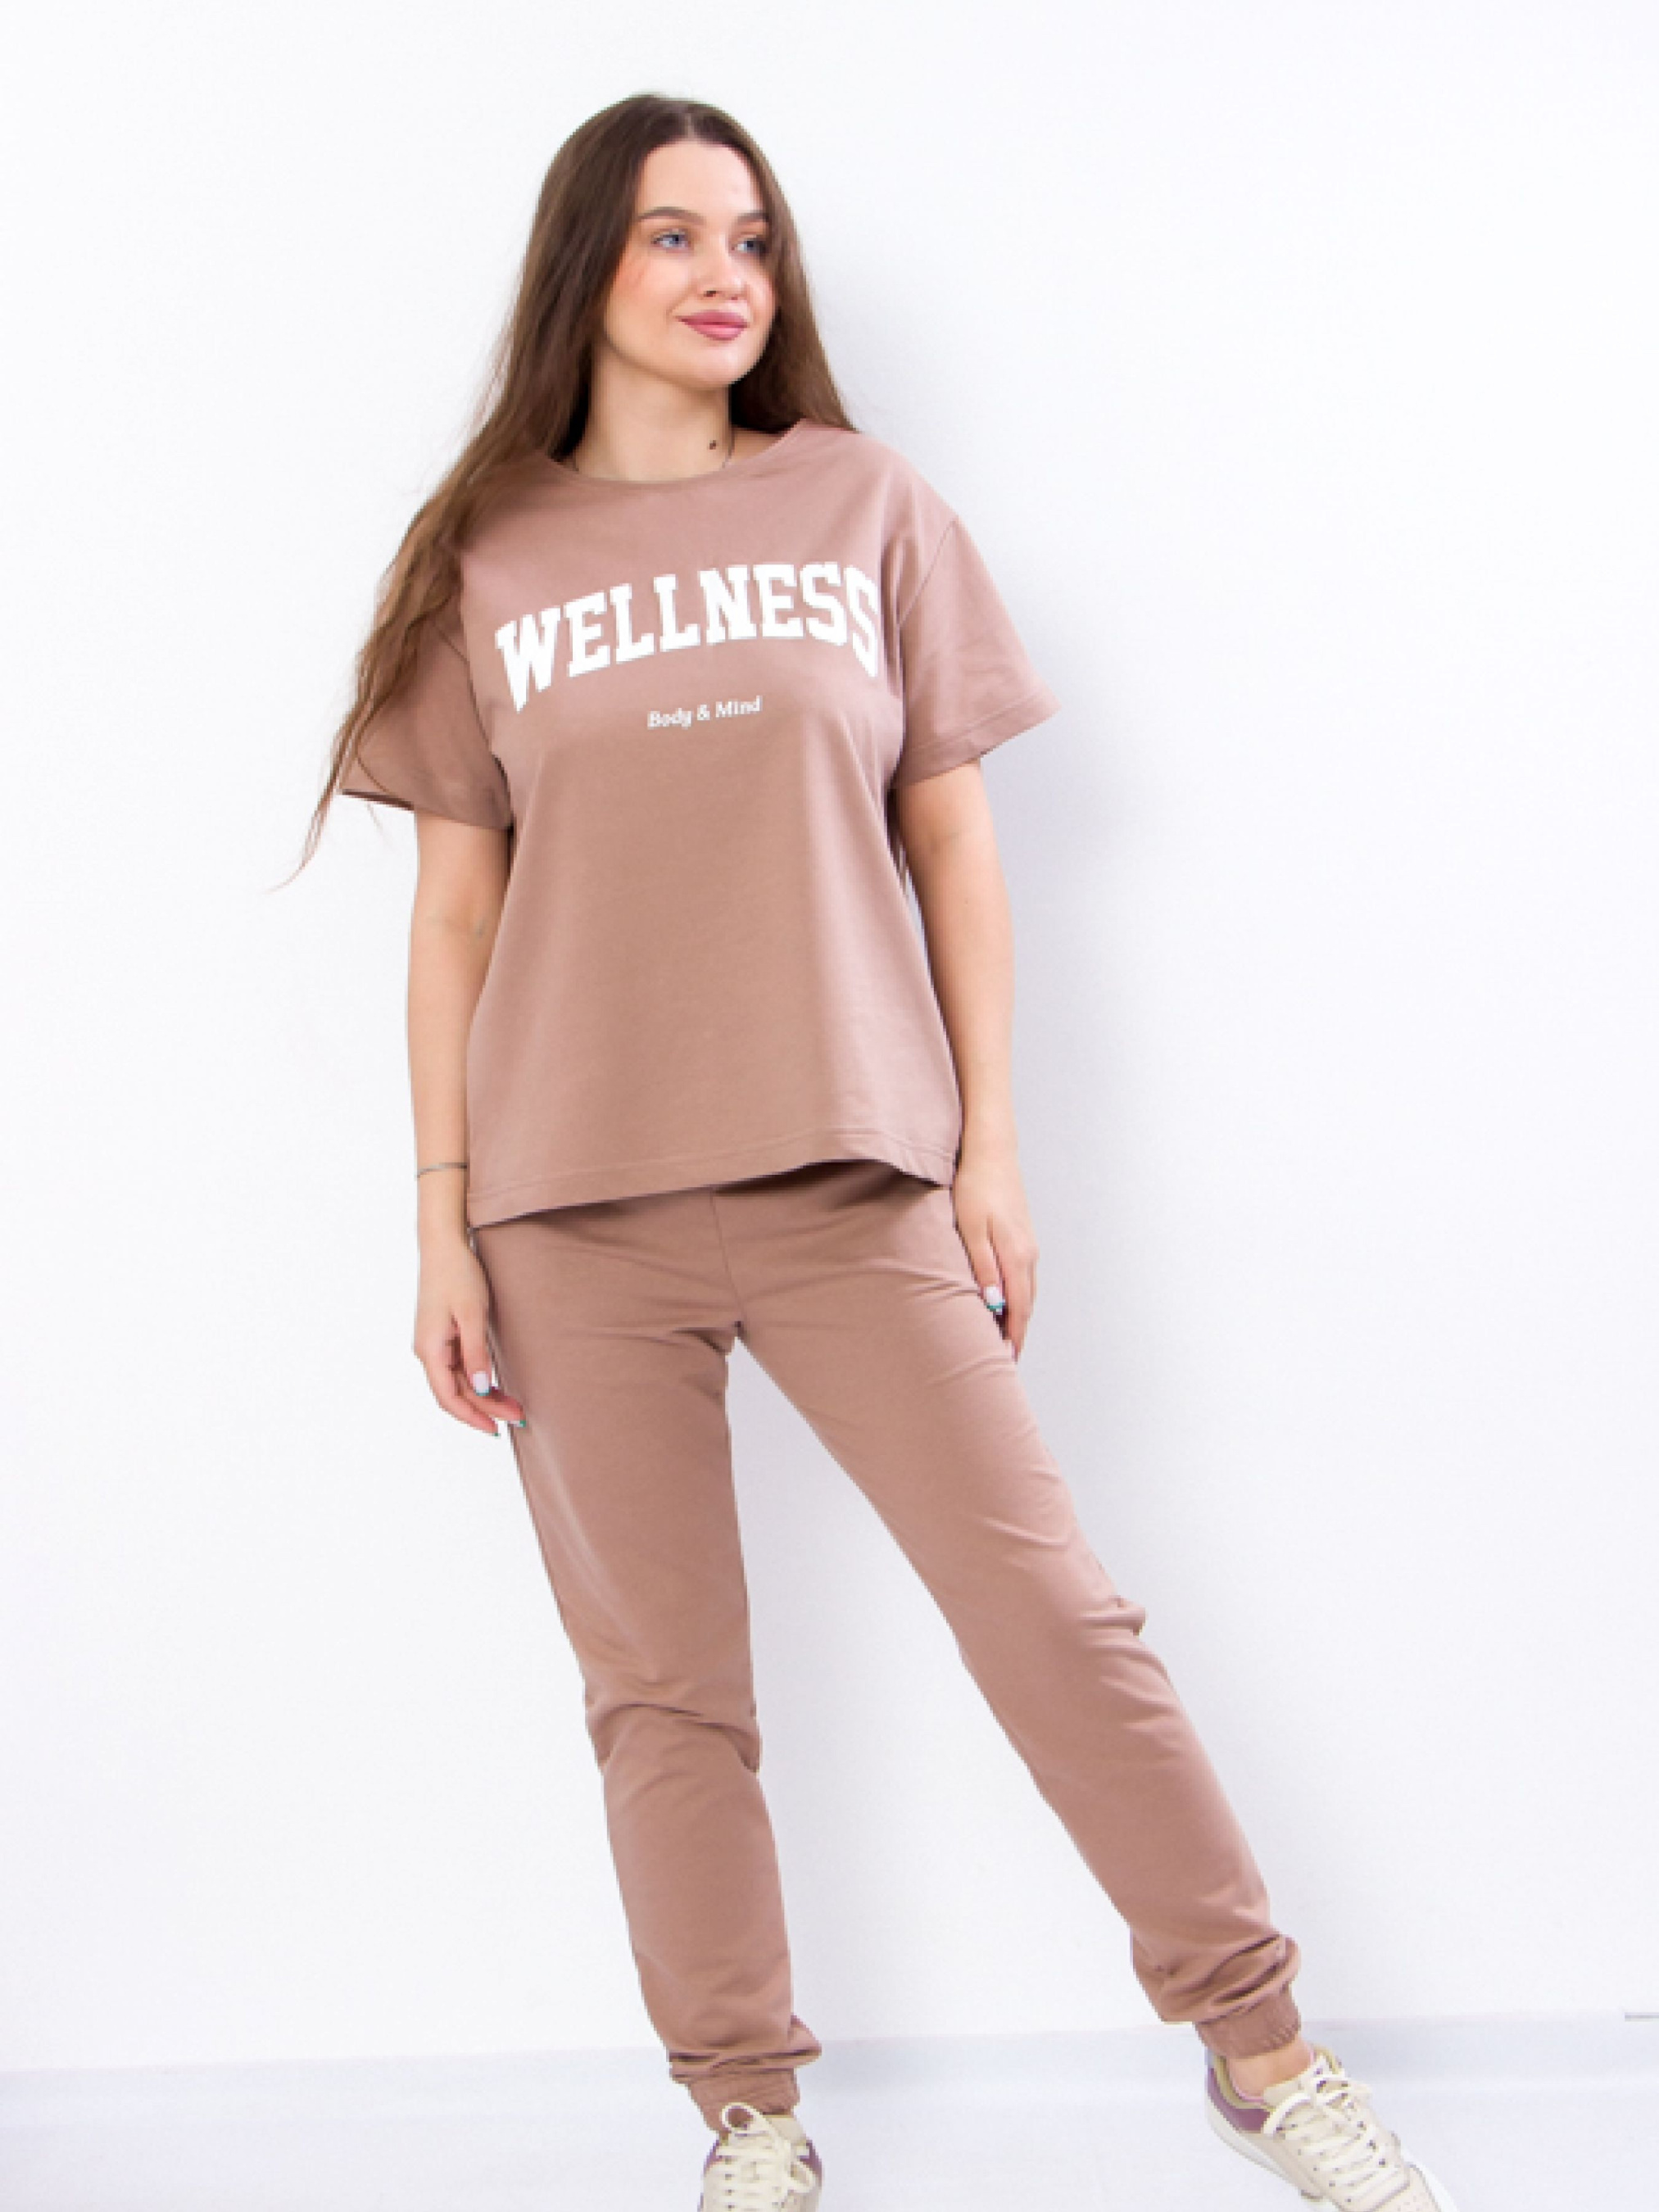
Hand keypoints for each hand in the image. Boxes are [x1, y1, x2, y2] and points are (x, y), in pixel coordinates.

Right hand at [413, 1240, 526, 1433]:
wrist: (444, 1246)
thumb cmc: (457, 1275)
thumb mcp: (471, 1314)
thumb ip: (476, 1354)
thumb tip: (481, 1390)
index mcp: (429, 1350)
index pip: (448, 1396)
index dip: (471, 1416)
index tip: (495, 1429)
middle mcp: (428, 1352)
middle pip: (456, 1393)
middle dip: (485, 1409)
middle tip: (518, 1418)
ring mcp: (435, 1345)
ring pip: (460, 1382)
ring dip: (485, 1396)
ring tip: (514, 1407)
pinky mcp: (444, 1337)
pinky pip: (461, 1368)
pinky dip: (480, 1380)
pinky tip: (498, 1387)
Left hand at [950, 1141, 1038, 1359]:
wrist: (992, 1152)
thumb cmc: (975, 1188)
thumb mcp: (971, 1229)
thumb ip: (983, 1267)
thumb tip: (994, 1304)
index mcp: (1016, 1256)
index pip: (1018, 1309)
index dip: (1013, 1337)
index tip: (1006, 1362)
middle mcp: (1028, 1255)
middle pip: (1026, 1305)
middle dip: (1018, 1334)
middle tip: (1007, 1362)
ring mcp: (1029, 1246)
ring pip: (1027, 1292)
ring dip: (1019, 1318)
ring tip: (1006, 1340)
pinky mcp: (1023, 1238)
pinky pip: (1024, 1278)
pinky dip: (1018, 1298)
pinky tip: (1006, 1303)